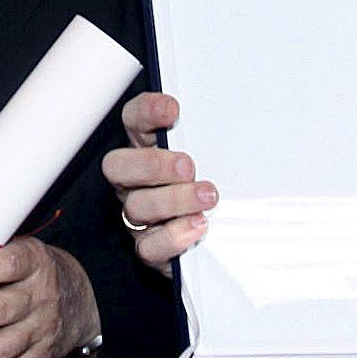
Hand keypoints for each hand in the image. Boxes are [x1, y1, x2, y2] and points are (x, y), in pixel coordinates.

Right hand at [101, 91, 216, 272]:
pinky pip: (149, 246)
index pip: (134, 121)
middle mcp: (136, 181)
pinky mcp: (151, 247)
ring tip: (207, 197)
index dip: (145, 112)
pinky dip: (174, 236)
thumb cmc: (213, 183)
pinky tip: (198, 225)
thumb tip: (237, 116)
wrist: (222, 237)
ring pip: (136, 206)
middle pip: (119, 166)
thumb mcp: (214, 154)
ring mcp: (140, 215)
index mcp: (148, 148)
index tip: (172, 110)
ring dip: (173, 200)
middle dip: (152, 164)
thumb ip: (212, 136)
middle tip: (188, 166)